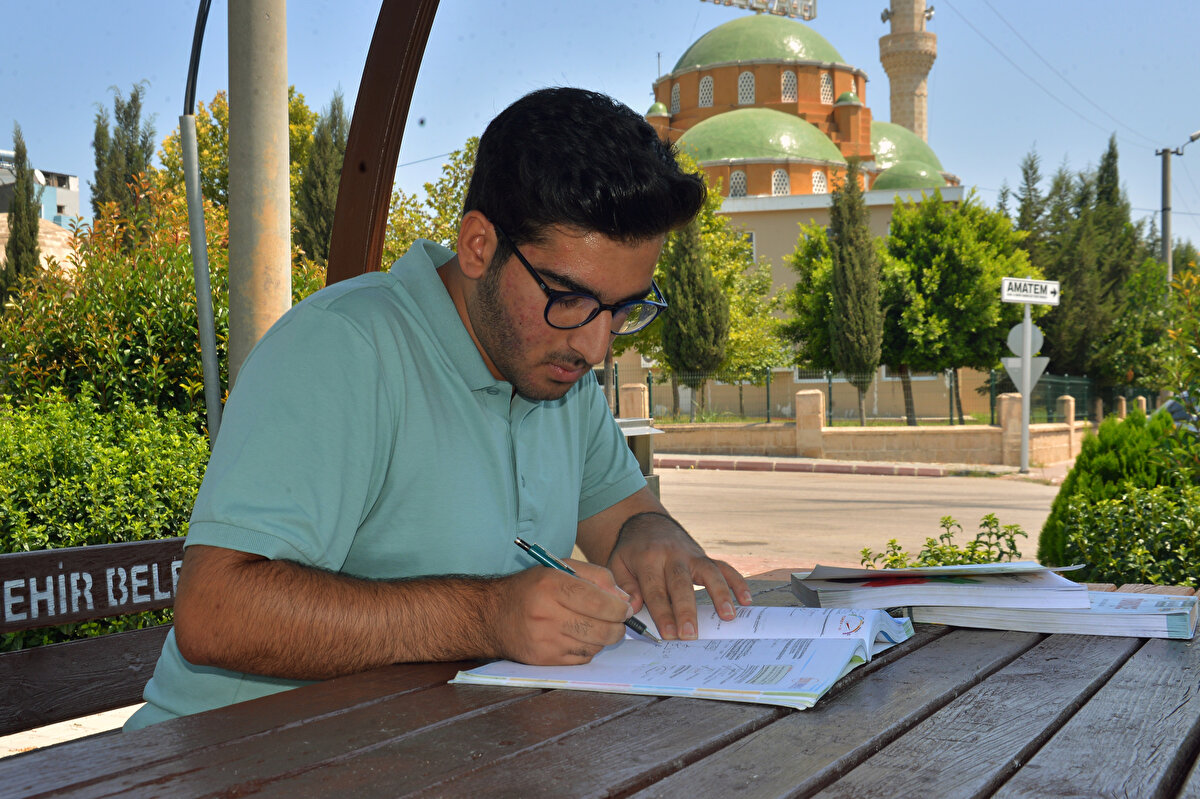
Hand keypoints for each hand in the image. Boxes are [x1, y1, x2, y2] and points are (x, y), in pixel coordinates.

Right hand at [491, 559, 631, 664]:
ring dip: (602, 638)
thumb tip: (624, 599)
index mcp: (551, 585)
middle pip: (600, 629)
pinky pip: (581, 658)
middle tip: (619, 621)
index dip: (618, 608)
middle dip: (617, 626)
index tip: (625, 608)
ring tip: (595, 627)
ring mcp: (544, 640)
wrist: (492, 615)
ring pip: (594, 646)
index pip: (597, 601)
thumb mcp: (560, 568)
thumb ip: (596, 576)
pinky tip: (578, 637)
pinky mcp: (543, 659)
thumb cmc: (532, 588)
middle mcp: (546, 614)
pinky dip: (587, 649)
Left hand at [607, 513, 751, 640]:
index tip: (668, 634)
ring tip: (728, 616)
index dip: (661, 613)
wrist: (648, 524)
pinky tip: (746, 600)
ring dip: (720, 594)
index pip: (655, 589)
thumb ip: (625, 586)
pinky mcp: (704, 557)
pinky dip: (737, 582)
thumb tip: (633, 607)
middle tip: (690, 634)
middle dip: (686, 610)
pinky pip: (724, 568)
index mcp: (647, 558)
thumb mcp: (618, 564)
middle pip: (681, 583)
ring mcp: (691, 554)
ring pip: (708, 572)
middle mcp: (672, 555)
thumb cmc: (632, 552)